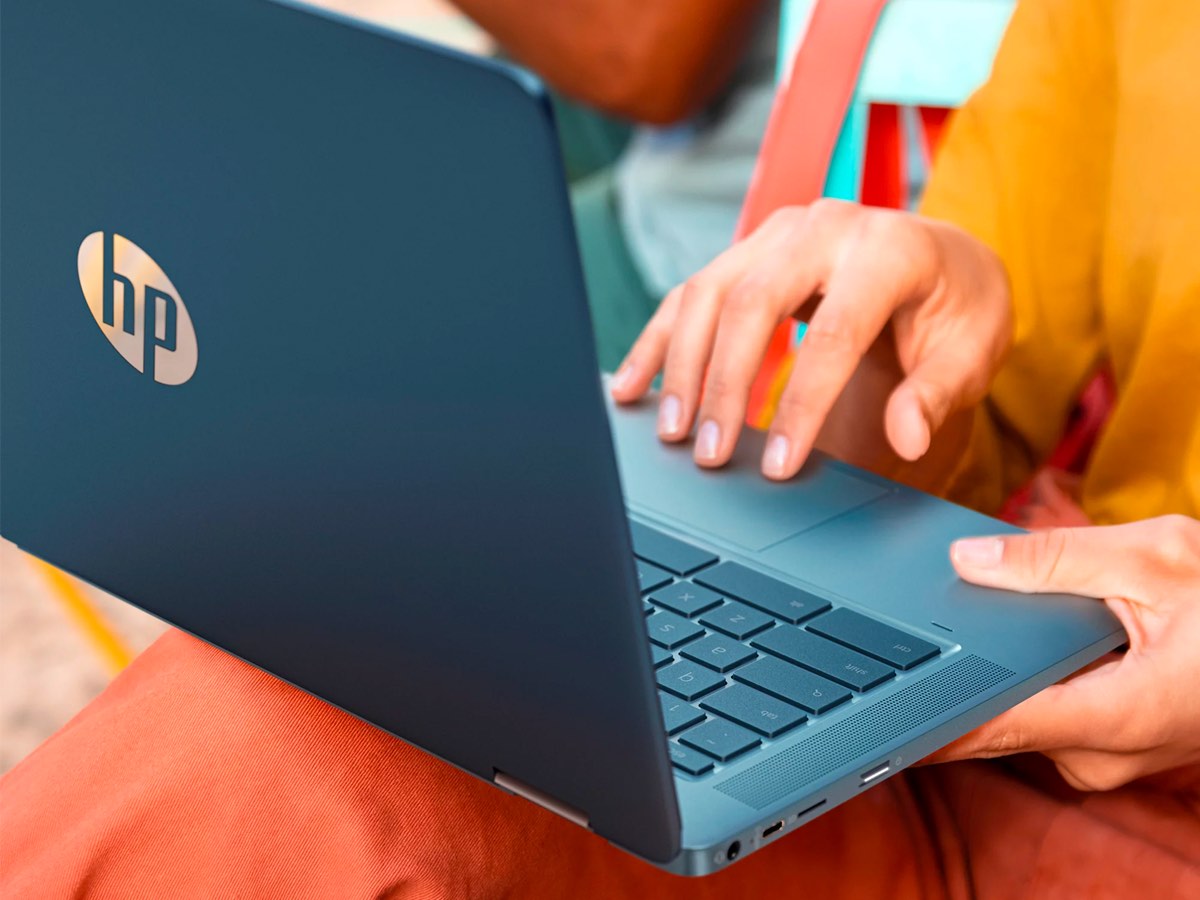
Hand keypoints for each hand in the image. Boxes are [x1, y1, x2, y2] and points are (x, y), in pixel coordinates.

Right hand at [608, 200, 1010, 481]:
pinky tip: (634, 387)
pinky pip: (691, 293)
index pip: (833, 332)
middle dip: (723, 383)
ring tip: (672, 431)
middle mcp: (826, 226)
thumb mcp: (973, 350)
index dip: (802, 405)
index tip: (778, 466)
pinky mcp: (750, 251)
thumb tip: (907, 437)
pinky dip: (660, 342)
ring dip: (682, 366)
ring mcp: (780, 233)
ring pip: (708, 292)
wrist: (942, 261)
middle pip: (752, 302)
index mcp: (889, 249)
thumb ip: (937, 392)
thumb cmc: (957, 309)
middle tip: (709, 453)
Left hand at [930, 515, 1199, 791]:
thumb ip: (1055, 560)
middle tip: (913, 618)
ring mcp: (1106, 755)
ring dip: (994, 668)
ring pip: (1019, 712)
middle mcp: (1102, 753)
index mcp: (1115, 717)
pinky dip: (1025, 674)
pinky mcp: (1108, 741)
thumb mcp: (1156, 559)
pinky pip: (1045, 710)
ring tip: (970, 614)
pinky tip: (1016, 635)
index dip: (922, 716)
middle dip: (955, 671)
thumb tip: (968, 559)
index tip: (870, 700)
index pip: (988, 729)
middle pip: (993, 717)